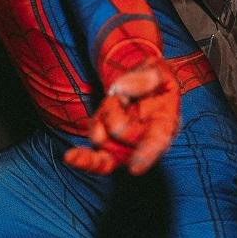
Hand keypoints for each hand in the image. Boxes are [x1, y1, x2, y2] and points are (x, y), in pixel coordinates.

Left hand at [63, 58, 179, 175]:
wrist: (139, 84)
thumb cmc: (152, 78)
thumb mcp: (157, 68)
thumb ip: (148, 76)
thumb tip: (122, 90)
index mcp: (166, 124)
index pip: (157, 142)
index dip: (146, 154)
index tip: (135, 169)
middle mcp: (146, 141)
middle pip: (120, 133)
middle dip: (114, 109)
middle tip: (122, 93)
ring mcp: (126, 147)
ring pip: (102, 139)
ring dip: (102, 113)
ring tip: (117, 101)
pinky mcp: (109, 148)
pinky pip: (94, 160)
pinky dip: (82, 160)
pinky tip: (70, 157)